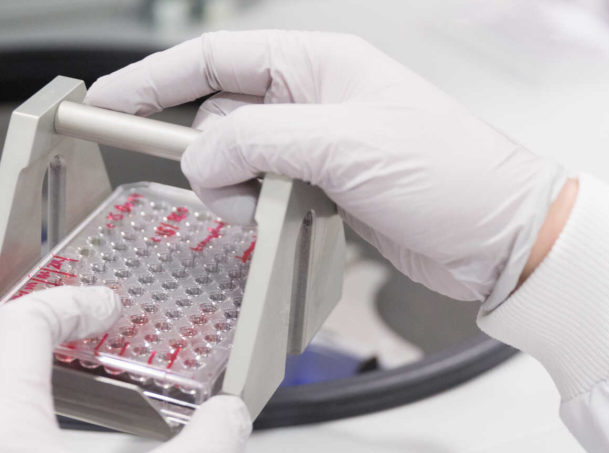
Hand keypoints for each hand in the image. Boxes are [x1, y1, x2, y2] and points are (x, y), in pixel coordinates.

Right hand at [86, 30, 569, 303]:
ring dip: (229, 189)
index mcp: (317, 64)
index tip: (107, 102)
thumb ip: (258, 143)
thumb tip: (199, 158)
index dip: (155, 78)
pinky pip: (266, 193)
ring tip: (248, 211)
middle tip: (199, 186)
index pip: (215, 58)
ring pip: (239, 160)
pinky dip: (254, 211)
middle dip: (200, 150)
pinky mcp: (329, 191)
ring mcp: (321, 147)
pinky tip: (266, 225)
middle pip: (219, 112)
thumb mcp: (343, 145)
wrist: (502, 238)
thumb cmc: (449, 175)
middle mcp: (315, 99)